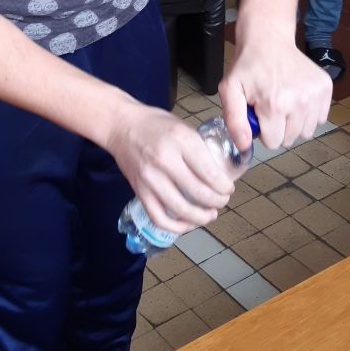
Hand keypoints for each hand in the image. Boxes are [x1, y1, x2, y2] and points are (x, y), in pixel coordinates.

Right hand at [106, 101, 234, 233]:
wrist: (120, 125)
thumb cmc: (154, 123)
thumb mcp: (183, 126)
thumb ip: (199, 148)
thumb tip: (221, 171)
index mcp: (181, 140)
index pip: (210, 172)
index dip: (225, 186)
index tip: (228, 188)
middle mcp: (166, 160)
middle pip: (199, 193)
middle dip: (218, 201)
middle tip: (222, 200)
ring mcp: (151, 178)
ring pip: (182, 209)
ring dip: (201, 217)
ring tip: (210, 214)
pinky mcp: (139, 191)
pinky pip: (159, 218)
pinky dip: (176, 227)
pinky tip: (187, 224)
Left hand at [220, 24, 332, 151]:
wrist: (268, 39)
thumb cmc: (248, 65)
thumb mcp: (230, 90)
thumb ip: (234, 121)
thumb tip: (244, 147)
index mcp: (274, 104)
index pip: (273, 143)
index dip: (263, 130)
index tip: (259, 113)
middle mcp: (299, 101)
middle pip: (290, 139)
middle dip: (278, 127)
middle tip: (269, 105)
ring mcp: (315, 95)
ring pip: (306, 131)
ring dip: (294, 122)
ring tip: (283, 100)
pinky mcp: (325, 88)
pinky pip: (320, 118)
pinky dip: (308, 113)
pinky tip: (296, 96)